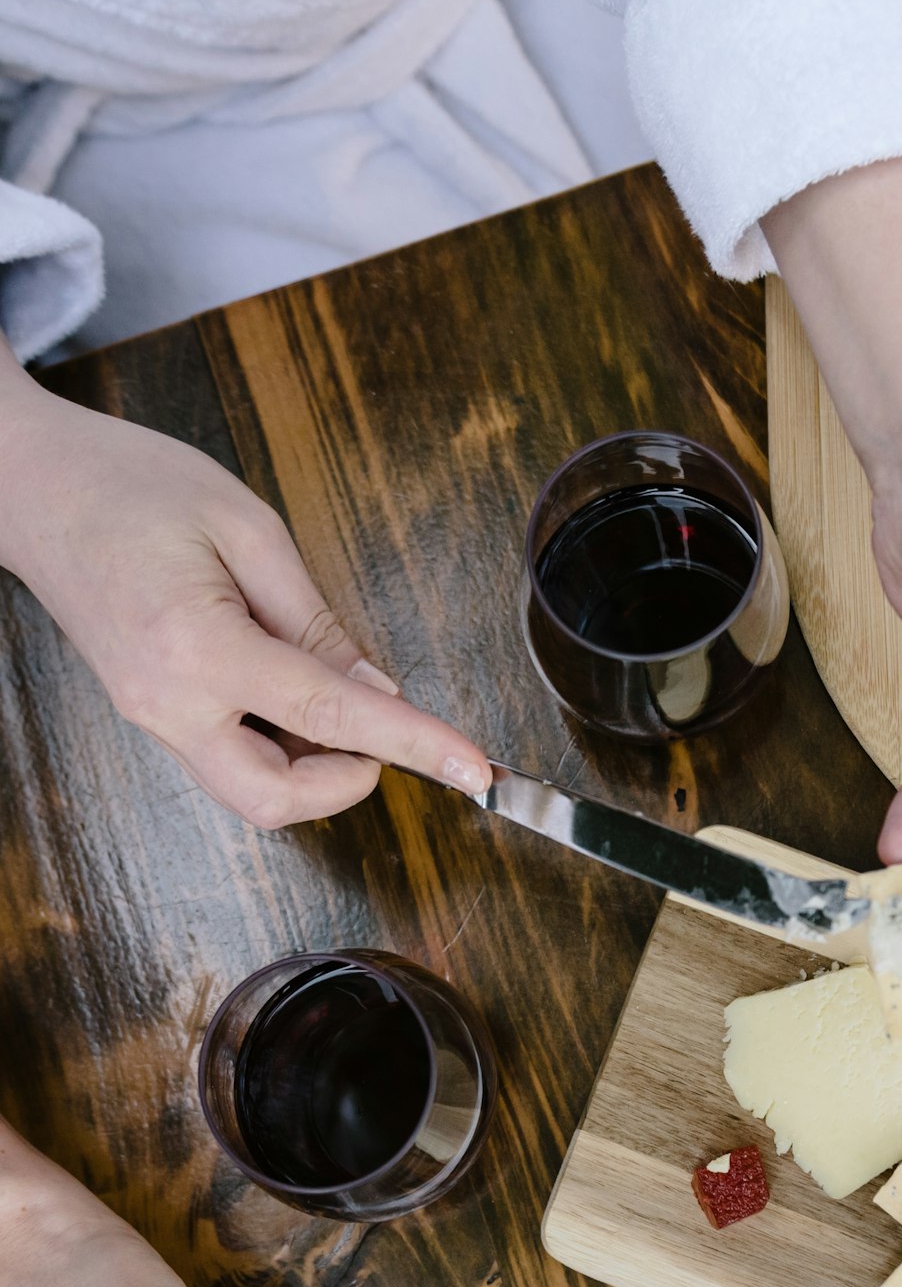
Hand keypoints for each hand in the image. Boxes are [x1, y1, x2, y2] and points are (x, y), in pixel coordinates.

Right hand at [0, 345, 489, 828]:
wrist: (31, 488)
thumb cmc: (129, 486)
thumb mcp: (246, 527)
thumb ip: (316, 618)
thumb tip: (377, 687)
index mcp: (199, 648)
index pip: (331, 717)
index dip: (413, 746)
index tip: (472, 768)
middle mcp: (169, 703)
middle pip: (277, 800)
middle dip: (348, 782)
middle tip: (386, 730)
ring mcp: (153, 719)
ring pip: (252, 793)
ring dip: (313, 768)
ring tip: (334, 693)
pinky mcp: (151, 717)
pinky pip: (227, 762)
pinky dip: (279, 748)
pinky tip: (296, 696)